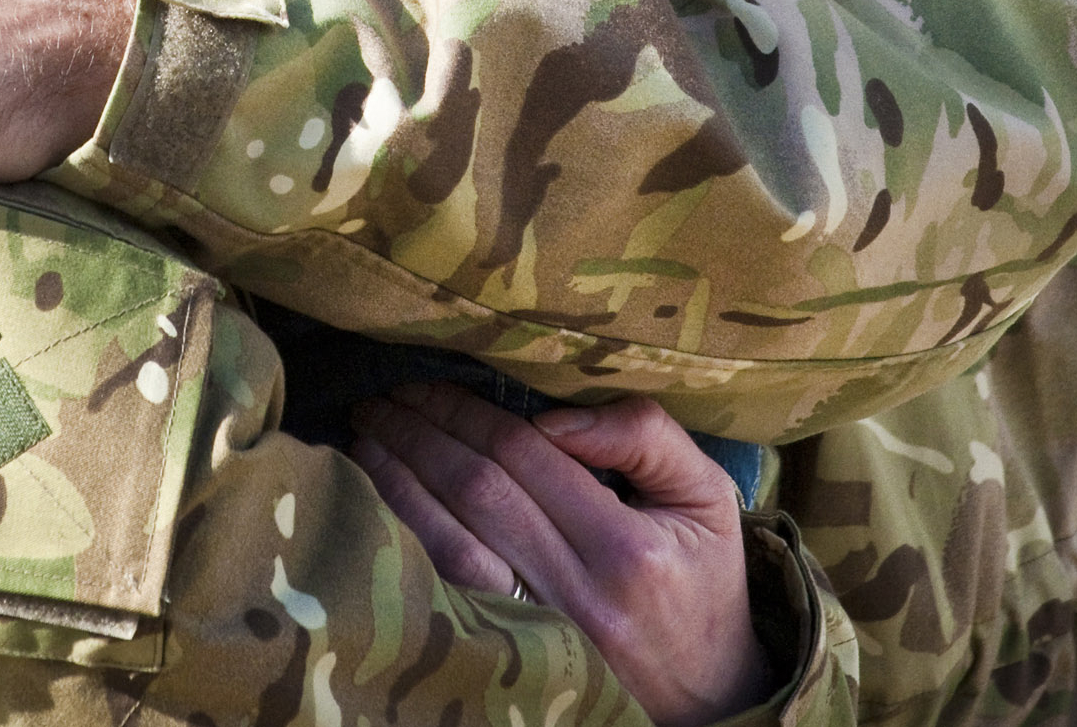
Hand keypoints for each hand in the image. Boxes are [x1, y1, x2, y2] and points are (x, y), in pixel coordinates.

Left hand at [351, 389, 775, 726]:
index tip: (430, 382)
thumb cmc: (702, 583)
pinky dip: (407, 538)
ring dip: (397, 482)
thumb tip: (552, 416)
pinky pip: (445, 593)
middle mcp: (577, 595)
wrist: (710, 700)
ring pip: (447, 545)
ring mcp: (540, 634)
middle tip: (380, 398)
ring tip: (365, 437)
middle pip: (476, 492)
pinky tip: (379, 500)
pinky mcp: (515, 658)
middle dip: (419, 434)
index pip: (526, 457)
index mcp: (626, 550)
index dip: (469, 411)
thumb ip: (644, 437)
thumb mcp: (707, 499)